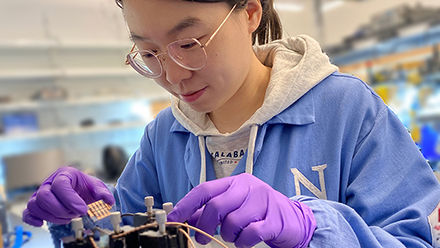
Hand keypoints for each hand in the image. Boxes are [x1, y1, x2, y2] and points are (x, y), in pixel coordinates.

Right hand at [22, 166, 114, 226]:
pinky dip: (32, 219)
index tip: (82, 210)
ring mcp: (41, 194)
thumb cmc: (86, 187)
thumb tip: (108, 200)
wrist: (80, 190)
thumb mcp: (96, 187)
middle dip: (61, 210)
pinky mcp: (37, 205)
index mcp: (65, 174)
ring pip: (35, 205)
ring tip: (68, 218)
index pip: (60, 185)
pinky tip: (43, 223)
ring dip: (52, 216)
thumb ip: (102, 192)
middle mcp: (49, 183)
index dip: (70, 200)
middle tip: (75, 214)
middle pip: (44, 196)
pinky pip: (27, 212)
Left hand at [167, 173, 315, 247]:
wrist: (293, 219)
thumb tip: (185, 218)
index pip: (204, 189)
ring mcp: (263, 202)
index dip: (186, 205)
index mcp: (235, 182)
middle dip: (204, 226)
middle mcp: (249, 187)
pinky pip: (249, 234)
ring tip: (234, 236)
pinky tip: (246, 240)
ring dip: (227, 236)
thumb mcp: (234, 207)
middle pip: (216, 206)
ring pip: (232, 222)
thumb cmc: (258, 212)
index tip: (173, 220)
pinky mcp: (274, 219)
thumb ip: (210, 211)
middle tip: (201, 239)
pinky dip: (242, 242)